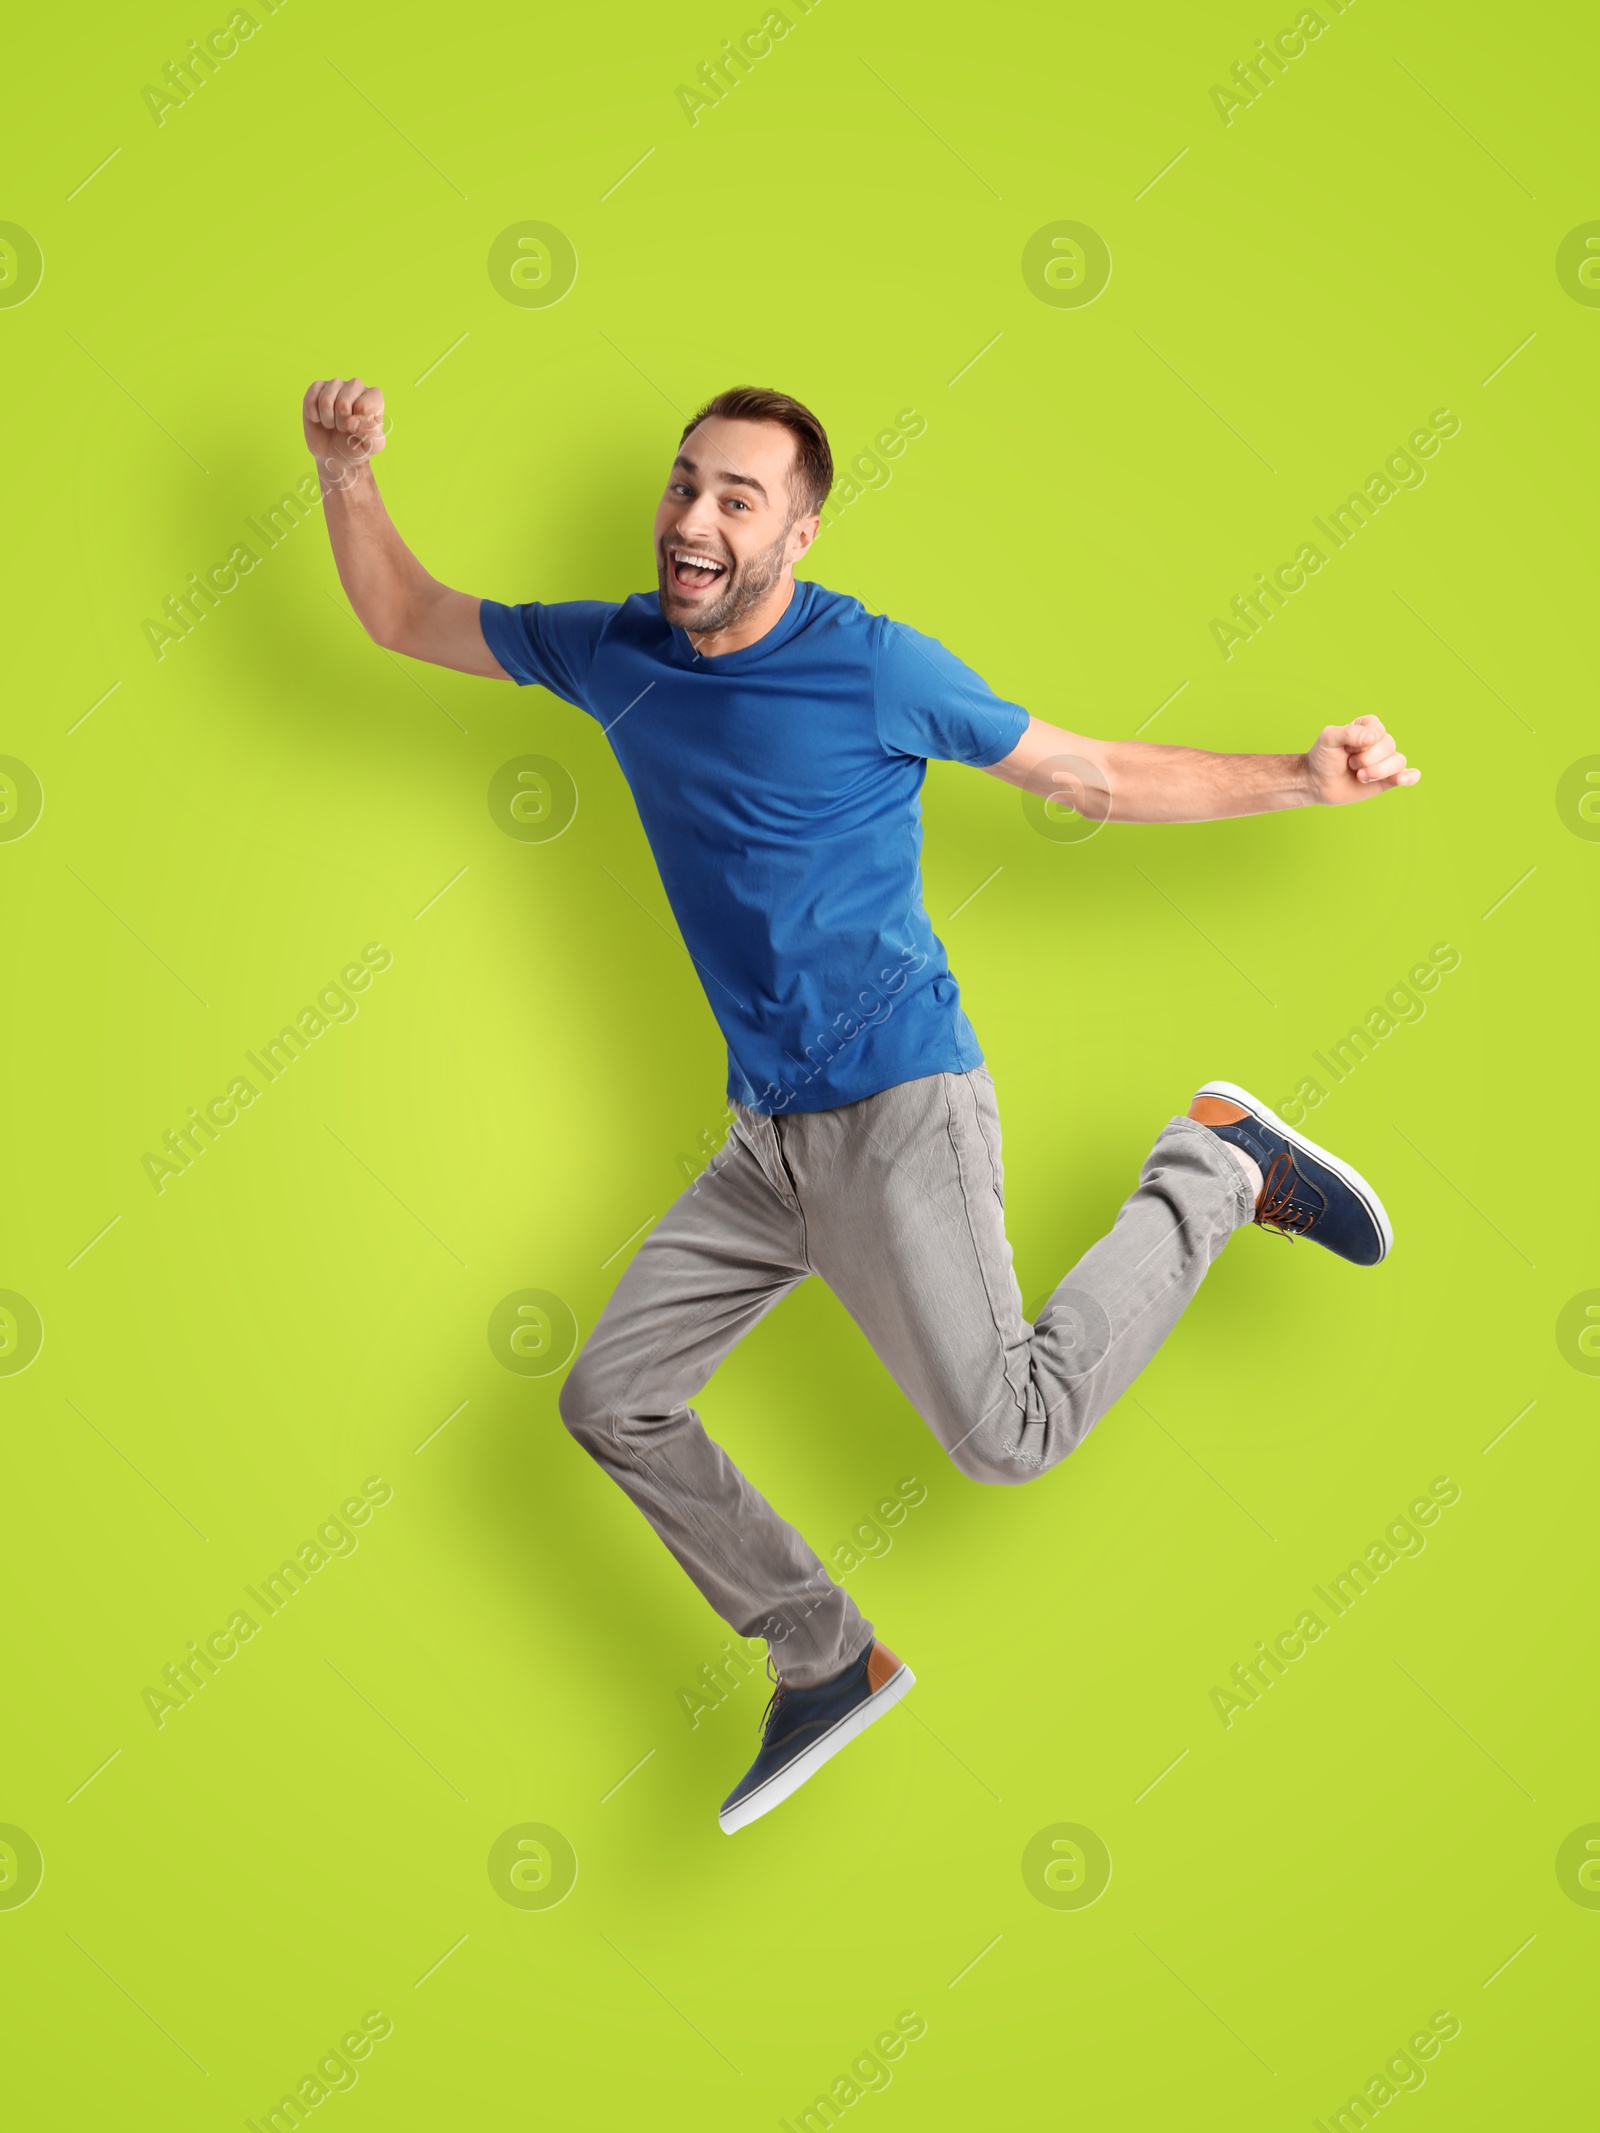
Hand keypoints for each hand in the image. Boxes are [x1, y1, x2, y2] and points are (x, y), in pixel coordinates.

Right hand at [302, 377, 385, 486]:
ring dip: (327, 419)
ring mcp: (336, 384)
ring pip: (326, 401)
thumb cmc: (356, 447)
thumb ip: (371, 434)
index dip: (357, 424)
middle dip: (341, 423)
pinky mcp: (317, 386)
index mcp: (374, 396)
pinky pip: (310, 399)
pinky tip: (320, 417)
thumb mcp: (371, 446)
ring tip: (333, 423)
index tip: (359, 429)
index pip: (363, 407)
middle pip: (343, 404)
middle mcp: (356, 385)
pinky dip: (314, 415)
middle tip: (344, 428)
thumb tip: (352, 421)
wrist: (333, 454)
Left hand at [1305, 715, 1419, 804]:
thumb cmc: (1323, 757)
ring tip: (1360, 777)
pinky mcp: (1389, 779)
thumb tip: (1372, 738)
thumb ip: (1348, 733)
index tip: (1345, 749)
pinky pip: (1410, 775)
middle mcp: (1380, 742)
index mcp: (1368, 727)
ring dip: (1377, 771)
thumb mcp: (1328, 739)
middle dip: (1366, 759)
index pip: (1378, 731)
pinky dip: (1410, 777)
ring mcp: (1386, 760)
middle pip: (1389, 746)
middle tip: (1350, 764)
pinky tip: (1403, 779)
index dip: (1361, 743)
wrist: (1318, 782)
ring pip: (1398, 761)